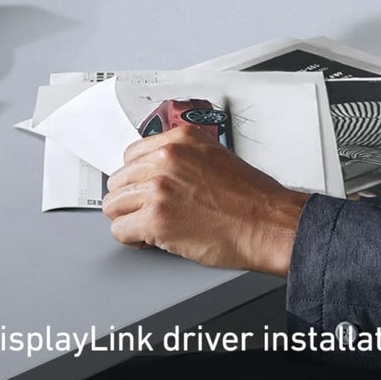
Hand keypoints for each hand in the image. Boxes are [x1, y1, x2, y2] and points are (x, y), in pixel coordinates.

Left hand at [103, 124, 308, 273]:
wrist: (266, 223)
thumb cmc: (250, 198)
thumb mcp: (214, 156)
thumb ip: (183, 156)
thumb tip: (159, 169)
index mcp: (180, 139)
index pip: (131, 155)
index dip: (136, 178)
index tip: (142, 189)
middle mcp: (166, 158)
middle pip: (118, 180)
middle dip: (130, 199)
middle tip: (145, 211)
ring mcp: (159, 188)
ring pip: (114, 205)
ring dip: (129, 219)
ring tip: (148, 227)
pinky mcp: (157, 219)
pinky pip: (120, 231)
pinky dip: (131, 239)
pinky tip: (149, 240)